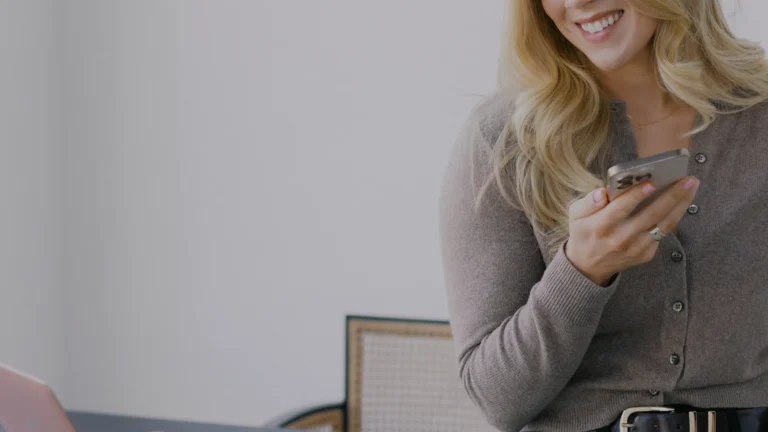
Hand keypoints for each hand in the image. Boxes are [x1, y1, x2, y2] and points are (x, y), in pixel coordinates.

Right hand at [565, 176, 699, 284]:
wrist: (587, 267)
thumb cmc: (583, 234)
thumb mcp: (575, 215)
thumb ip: (587, 202)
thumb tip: (602, 192)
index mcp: (600, 226)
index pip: (621, 208)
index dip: (636, 195)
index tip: (651, 182)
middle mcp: (620, 239)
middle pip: (650, 215)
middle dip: (671, 196)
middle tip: (687, 179)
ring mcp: (635, 249)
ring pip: (663, 225)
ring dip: (680, 205)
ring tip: (691, 187)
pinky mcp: (645, 255)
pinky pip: (663, 233)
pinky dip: (674, 216)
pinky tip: (682, 202)